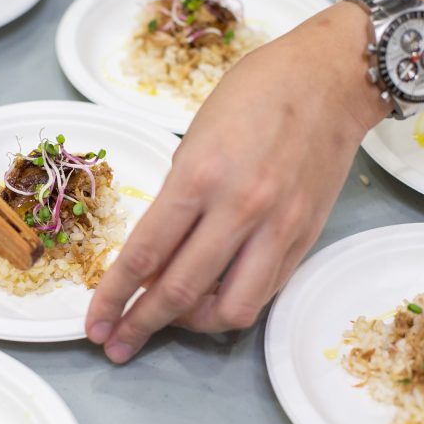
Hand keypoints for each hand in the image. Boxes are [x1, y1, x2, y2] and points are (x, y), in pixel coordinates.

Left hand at [85, 3, 389, 363]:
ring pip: (229, 308)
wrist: (329, 79)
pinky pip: (263, 291)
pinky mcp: (305, 239)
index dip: (113, 296)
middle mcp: (239, 209)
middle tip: (115, 344)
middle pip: (179, 291)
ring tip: (169, 319)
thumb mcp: (193, 138)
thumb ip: (175, 200)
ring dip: (190, 324)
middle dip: (139, 325)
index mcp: (199, 177)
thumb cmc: (252, 95)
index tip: (95, 322)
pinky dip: (230, 303)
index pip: (145, 254)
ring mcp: (277, 228)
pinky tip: (210, 298)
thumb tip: (157, 253)